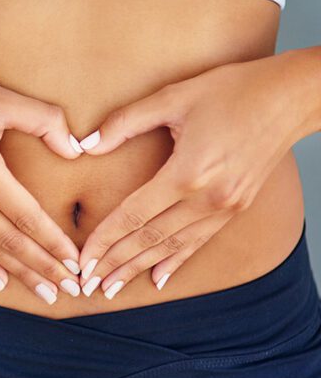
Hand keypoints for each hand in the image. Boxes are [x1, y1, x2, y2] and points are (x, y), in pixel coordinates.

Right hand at [0, 48, 84, 303]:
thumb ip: (43, 120)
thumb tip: (74, 148)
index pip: (24, 215)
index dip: (52, 241)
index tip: (76, 261)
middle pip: (8, 241)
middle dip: (42, 267)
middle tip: (72, 289)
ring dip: (18, 272)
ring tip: (45, 292)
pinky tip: (1, 280)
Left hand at [76, 51, 316, 298]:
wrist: (294, 97)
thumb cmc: (233, 90)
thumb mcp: (173, 96)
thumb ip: (125, 122)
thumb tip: (85, 144)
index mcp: (187, 173)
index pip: (133, 216)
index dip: (104, 240)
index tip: (82, 259)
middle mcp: (207, 198)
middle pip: (150, 239)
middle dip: (116, 263)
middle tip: (88, 284)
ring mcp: (225, 207)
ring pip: (173, 246)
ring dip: (139, 267)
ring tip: (113, 286)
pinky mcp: (237, 208)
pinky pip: (199, 241)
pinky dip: (176, 261)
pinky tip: (158, 278)